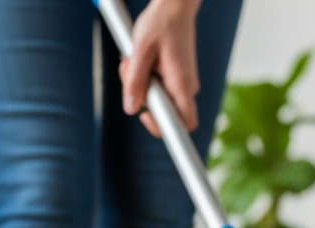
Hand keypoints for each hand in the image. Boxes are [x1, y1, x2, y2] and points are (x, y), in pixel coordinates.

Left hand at [120, 0, 202, 137]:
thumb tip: (131, 108)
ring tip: (132, 60)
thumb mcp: (141, 50)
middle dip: (141, 99)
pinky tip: (138, 60)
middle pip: (163, 113)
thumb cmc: (161, 23)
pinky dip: (143, 77)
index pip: (184, 124)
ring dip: (139, 84)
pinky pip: (157, 88)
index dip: (164, 128)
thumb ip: (135, 81)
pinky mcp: (174, 77)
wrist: (174, 7)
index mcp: (182, 84)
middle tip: (128, 74)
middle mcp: (185, 87)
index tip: (145, 116)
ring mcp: (180, 83)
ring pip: (157, 99)